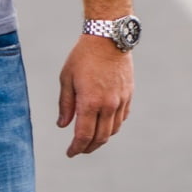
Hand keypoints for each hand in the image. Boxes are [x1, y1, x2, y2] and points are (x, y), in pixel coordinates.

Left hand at [57, 35, 133, 156]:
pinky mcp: (128, 95)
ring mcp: (121, 101)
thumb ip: (65, 104)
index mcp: (90, 102)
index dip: (76, 148)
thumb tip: (63, 125)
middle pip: (100, 137)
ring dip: (101, 139)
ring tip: (90, 139)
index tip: (70, 153)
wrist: (108, 38)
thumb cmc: (83, 56)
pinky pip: (122, 118)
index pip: (84, 135)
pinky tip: (105, 124)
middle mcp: (108, 105)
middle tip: (79, 149)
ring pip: (113, 130)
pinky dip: (113, 126)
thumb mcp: (66, 78)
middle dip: (88, 147)